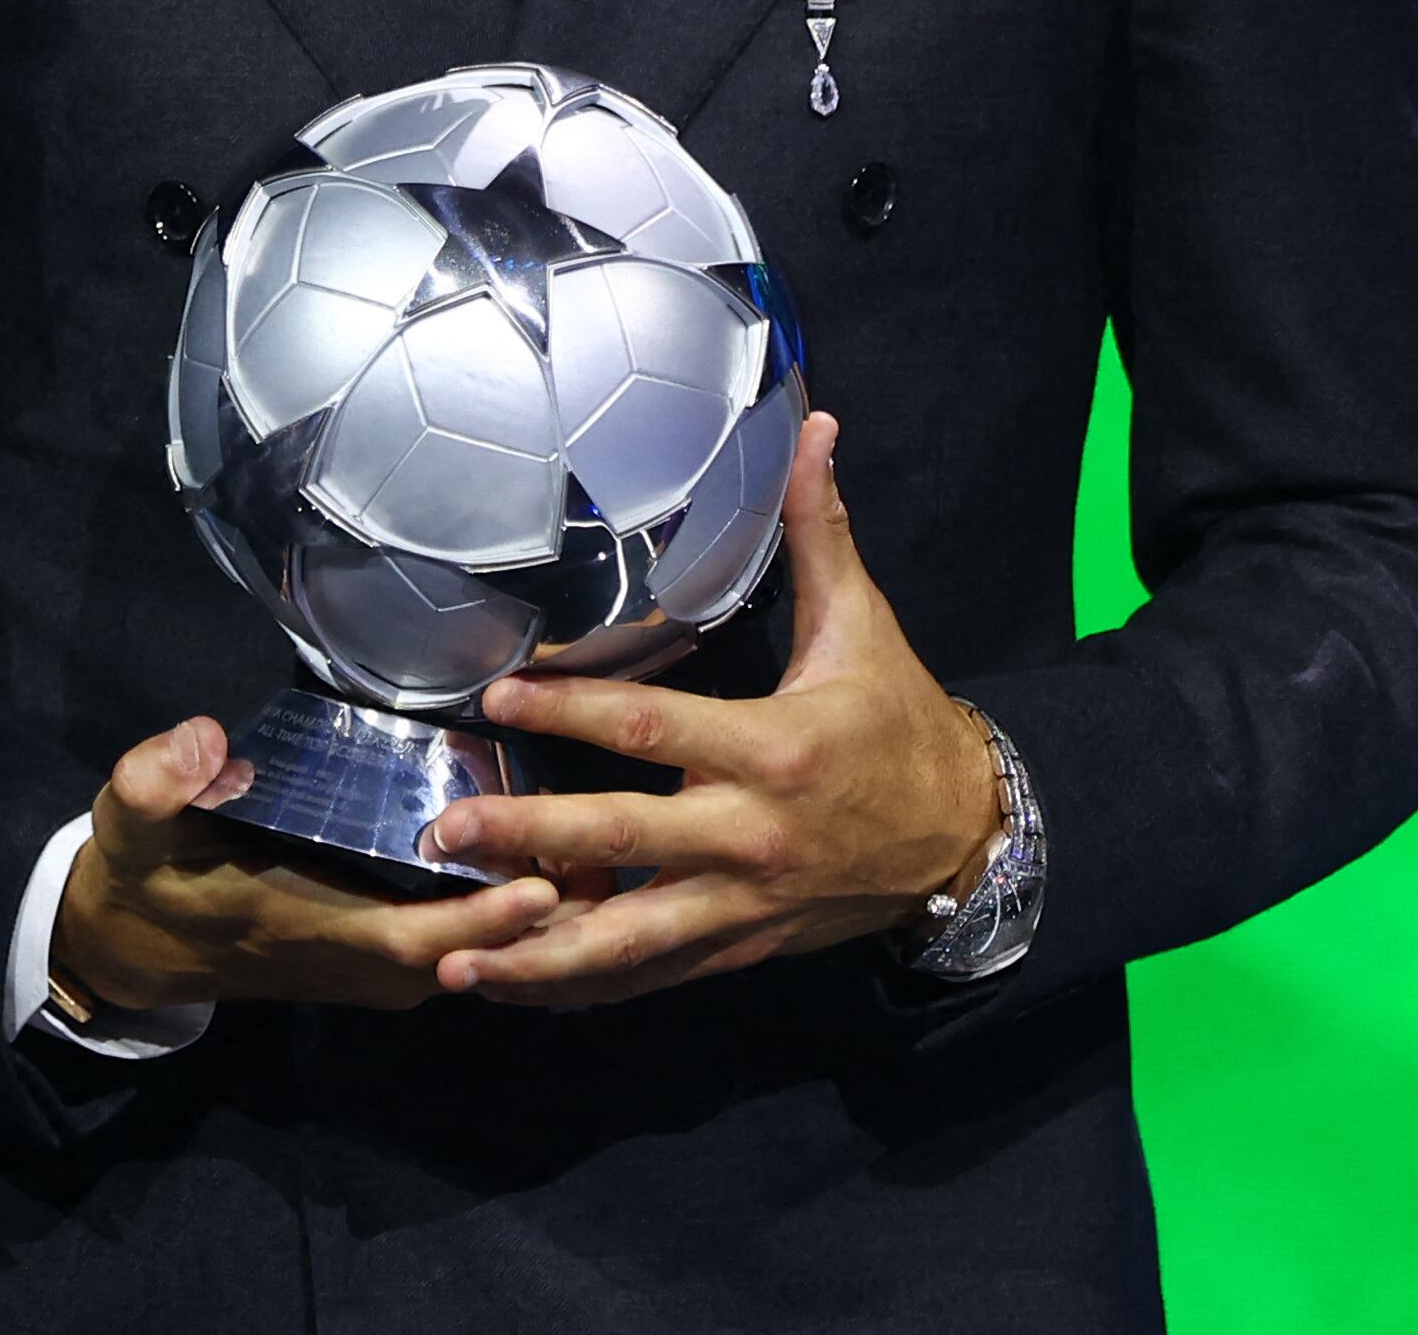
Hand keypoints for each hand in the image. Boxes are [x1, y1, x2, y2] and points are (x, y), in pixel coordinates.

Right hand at [47, 714, 568, 1014]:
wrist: (134, 948)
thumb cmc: (141, 877)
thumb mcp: (128, 822)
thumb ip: (156, 780)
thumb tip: (207, 741)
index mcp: (302, 927)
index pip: (405, 937)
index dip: (474, 922)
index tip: (539, 886)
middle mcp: (352, 962)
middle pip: (466, 955)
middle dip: (540, 920)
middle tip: (612, 857)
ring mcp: (370, 969)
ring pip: (473, 960)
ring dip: (537, 925)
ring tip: (605, 857)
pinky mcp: (378, 961)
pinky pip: (462, 954)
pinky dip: (511, 928)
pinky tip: (555, 873)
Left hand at [421, 411, 998, 1007]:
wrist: (972, 836)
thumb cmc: (900, 721)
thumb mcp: (865, 626)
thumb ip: (819, 532)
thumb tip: (813, 428)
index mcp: (771, 748)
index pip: (652, 726)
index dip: (571, 711)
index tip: (498, 698)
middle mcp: (750, 833)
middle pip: (624, 838)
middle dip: (529, 839)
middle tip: (445, 831)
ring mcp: (744, 902)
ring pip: (631, 937)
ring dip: (541, 950)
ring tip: (458, 961)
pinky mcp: (742, 947)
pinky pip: (654, 973)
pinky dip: (585, 986)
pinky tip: (517, 989)